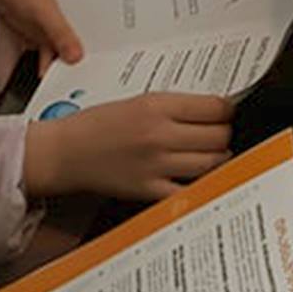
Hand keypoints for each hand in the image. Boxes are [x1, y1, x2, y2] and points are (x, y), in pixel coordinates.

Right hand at [24, 93, 234, 200]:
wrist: (65, 152)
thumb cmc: (97, 125)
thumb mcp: (138, 100)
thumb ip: (174, 106)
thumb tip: (212, 111)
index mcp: (157, 106)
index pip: (215, 107)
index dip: (227, 110)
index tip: (226, 113)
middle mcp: (159, 135)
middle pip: (218, 136)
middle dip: (224, 134)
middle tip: (219, 134)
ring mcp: (156, 165)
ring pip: (212, 163)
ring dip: (219, 158)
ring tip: (213, 154)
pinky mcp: (149, 190)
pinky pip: (190, 190)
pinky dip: (201, 185)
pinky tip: (201, 178)